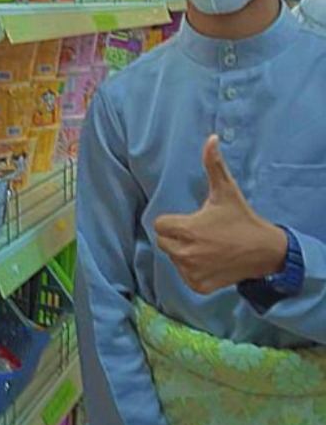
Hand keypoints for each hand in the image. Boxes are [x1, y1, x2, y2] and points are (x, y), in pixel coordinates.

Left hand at [154, 135, 287, 293]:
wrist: (264, 252)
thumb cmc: (241, 219)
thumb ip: (213, 165)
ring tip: (207, 246)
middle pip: (163, 242)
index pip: (160, 225)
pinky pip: (185, 275)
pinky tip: (210, 261)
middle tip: (198, 232)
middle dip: (176, 236)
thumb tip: (211, 139)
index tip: (189, 220)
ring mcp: (191, 272)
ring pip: (174, 259)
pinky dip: (193, 270)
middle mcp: (186, 253)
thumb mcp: (226, 191)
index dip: (172, 221)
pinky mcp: (198, 286)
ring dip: (184, 253)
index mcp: (187, 229)